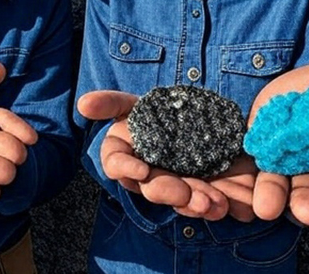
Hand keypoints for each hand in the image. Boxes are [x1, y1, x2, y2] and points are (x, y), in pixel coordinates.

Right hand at [77, 91, 253, 221]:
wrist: (211, 119)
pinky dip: (215, 206)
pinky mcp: (201, 193)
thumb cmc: (163, 110)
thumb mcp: (137, 102)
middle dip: (167, 190)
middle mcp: (148, 174)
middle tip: (186, 190)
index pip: (115, 163)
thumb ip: (111, 102)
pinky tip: (226, 205)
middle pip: (151, 188)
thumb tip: (82, 104)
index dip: (125, 168)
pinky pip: (204, 205)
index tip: (141, 169)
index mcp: (128, 152)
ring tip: (214, 202)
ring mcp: (175, 186)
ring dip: (194, 203)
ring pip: (180, 201)